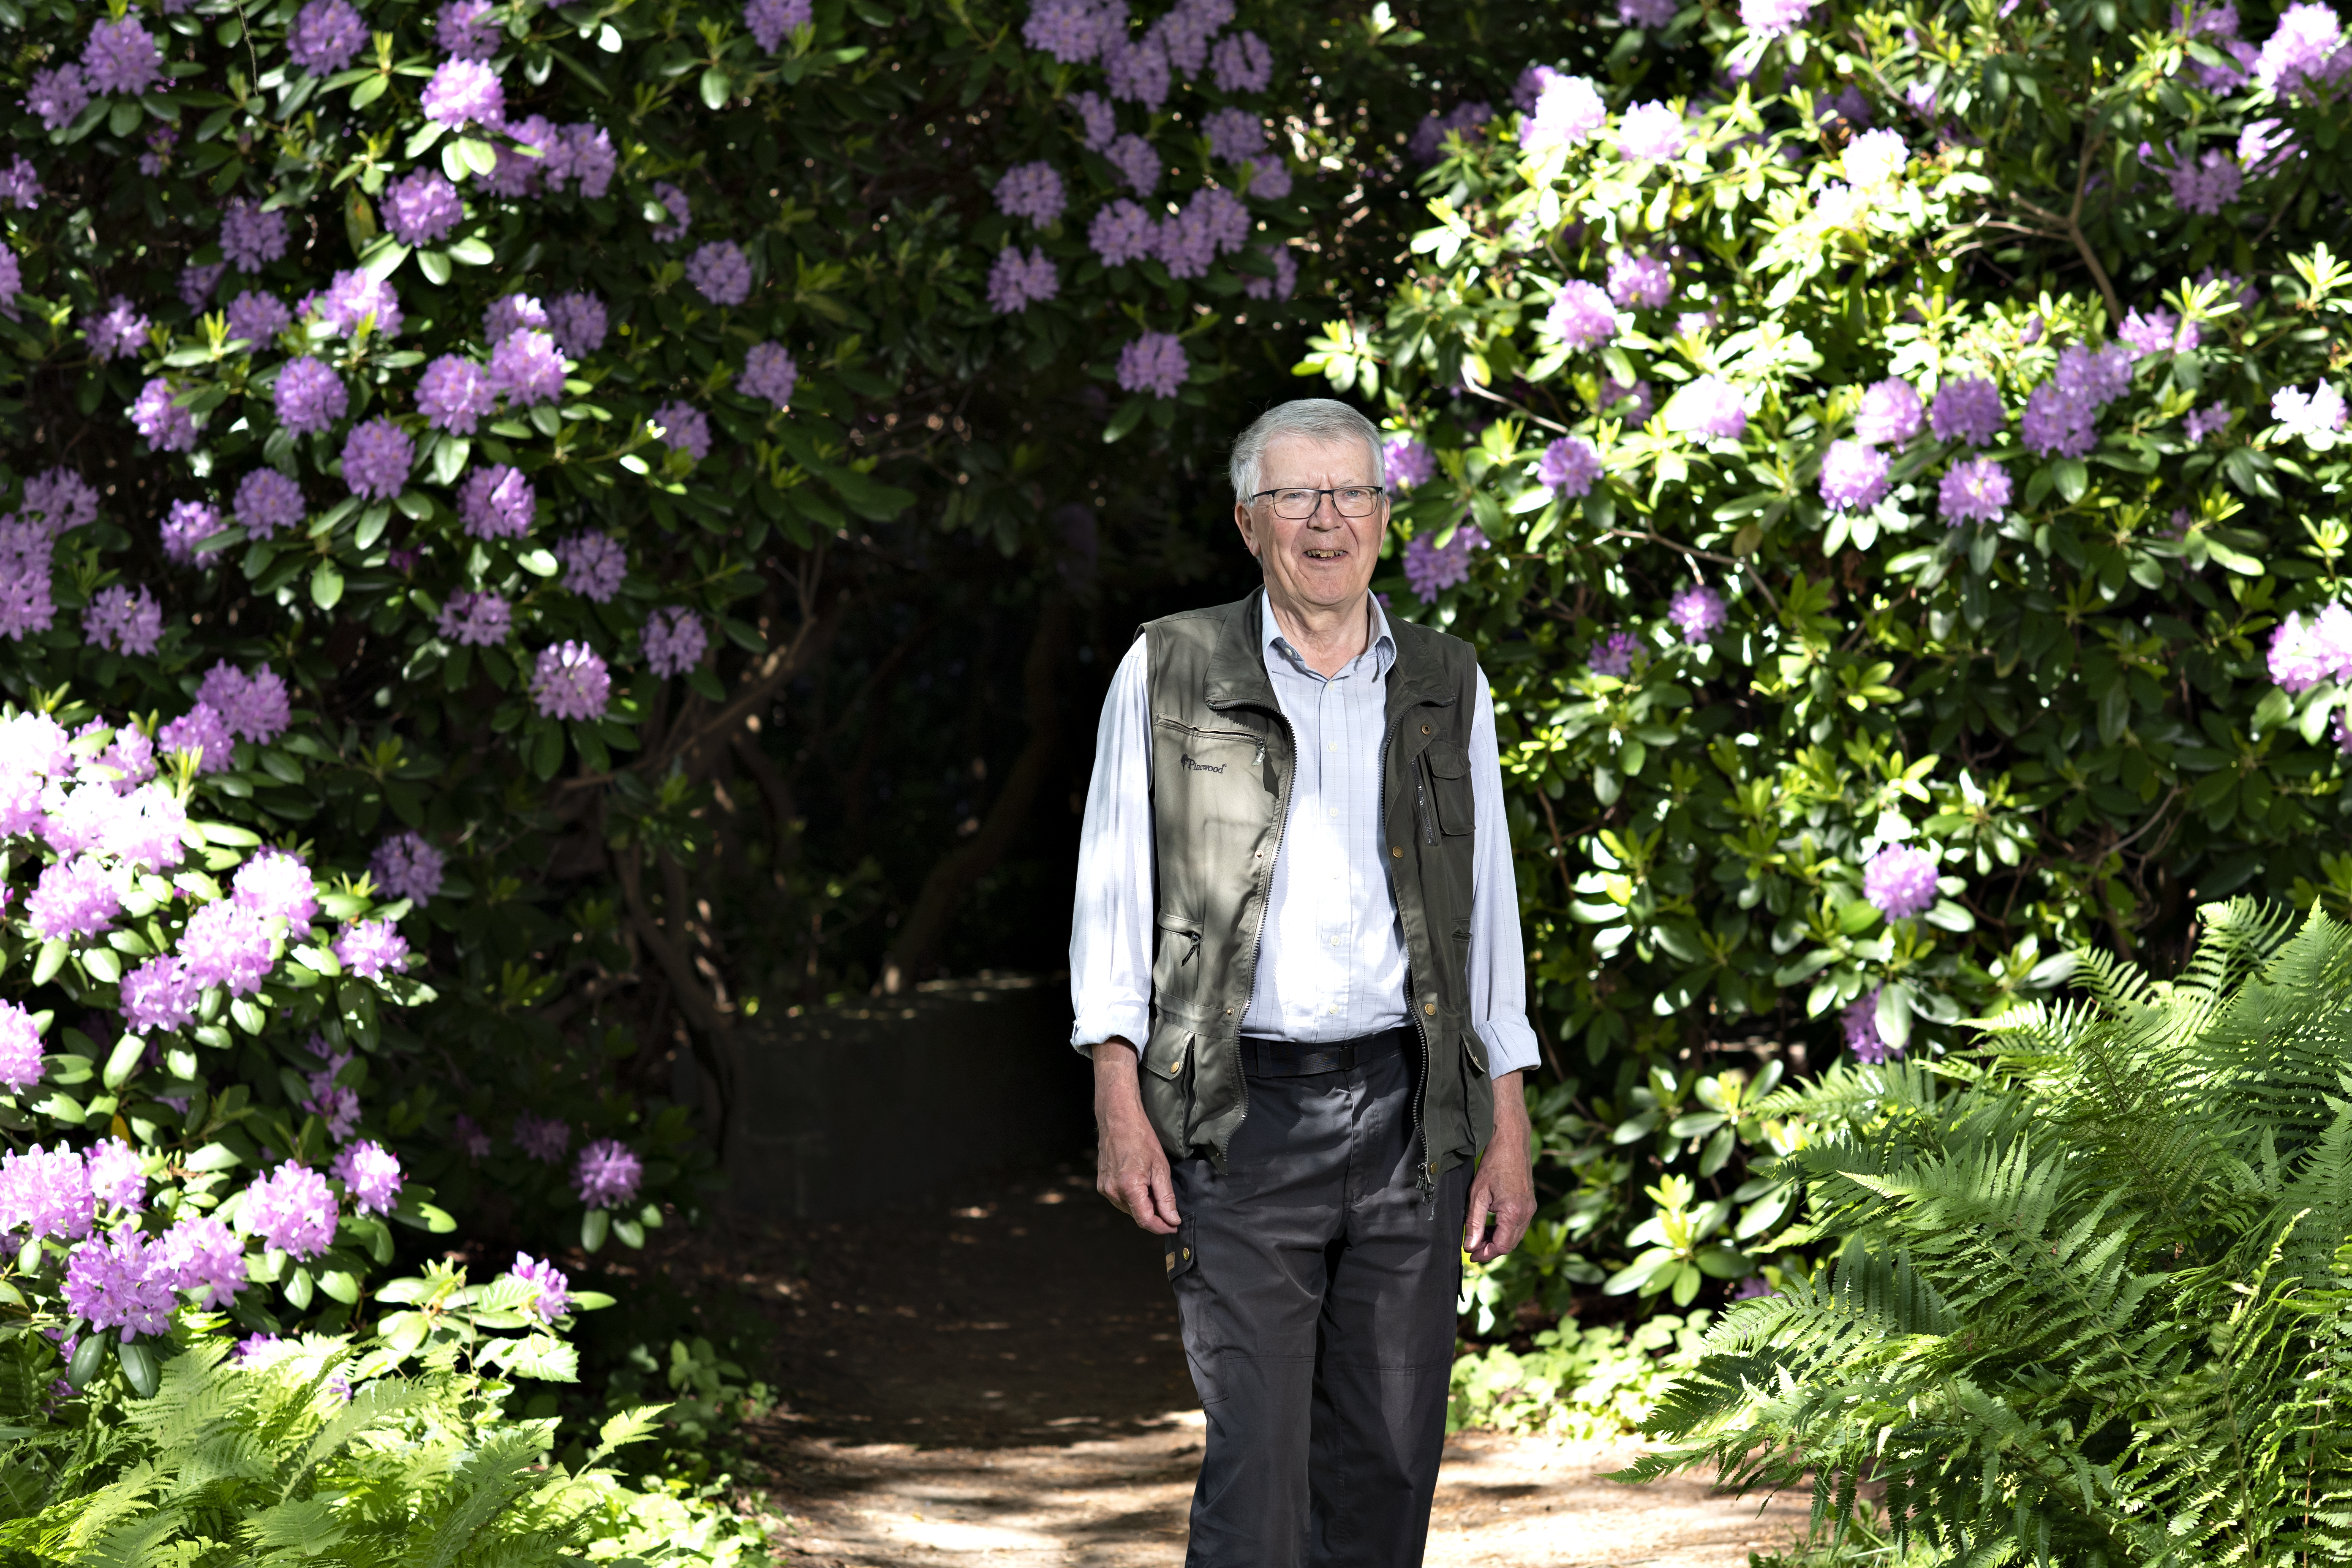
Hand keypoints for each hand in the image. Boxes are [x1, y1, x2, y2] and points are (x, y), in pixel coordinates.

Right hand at [1092, 1038, 1180, 1234]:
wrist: (1118, 1120)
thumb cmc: (1141, 1138)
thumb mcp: (1161, 1167)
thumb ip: (1166, 1197)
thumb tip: (1173, 1220)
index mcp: (1128, 1187)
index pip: (1145, 1221)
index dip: (1162, 1227)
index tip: (1175, 1226)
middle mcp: (1113, 1192)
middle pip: (1137, 1216)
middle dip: (1155, 1215)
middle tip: (1168, 1203)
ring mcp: (1105, 1189)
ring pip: (1129, 1210)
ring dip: (1144, 1207)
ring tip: (1153, 1188)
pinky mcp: (1101, 1185)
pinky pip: (1121, 1200)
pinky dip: (1133, 1199)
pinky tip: (1141, 1184)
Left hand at [1463, 1070, 1535, 1263]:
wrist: (1511, 1141)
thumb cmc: (1493, 1164)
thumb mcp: (1478, 1194)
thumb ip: (1475, 1223)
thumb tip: (1471, 1246)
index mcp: (1514, 1213)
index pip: (1502, 1246)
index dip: (1486, 1255)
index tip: (1470, 1256)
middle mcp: (1526, 1213)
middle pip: (1510, 1244)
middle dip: (1491, 1250)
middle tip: (1472, 1250)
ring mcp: (1530, 1208)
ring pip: (1515, 1236)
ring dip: (1498, 1241)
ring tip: (1479, 1238)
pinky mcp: (1529, 1202)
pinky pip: (1518, 1225)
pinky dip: (1505, 1230)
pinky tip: (1491, 1225)